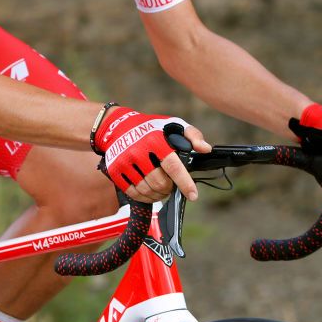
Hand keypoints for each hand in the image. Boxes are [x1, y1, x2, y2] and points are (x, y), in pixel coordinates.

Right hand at [94, 106, 211, 201]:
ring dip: (158, 195)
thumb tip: (206, 149)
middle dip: (169, 188)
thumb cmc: (150, 127)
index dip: (184, 183)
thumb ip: (193, 135)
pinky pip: (133, 192)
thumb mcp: (173, 124)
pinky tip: (150, 193)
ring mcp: (124, 161)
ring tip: (161, 190)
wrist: (117, 126)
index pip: (173, 166)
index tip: (193, 195)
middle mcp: (138, 151)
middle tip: (171, 186)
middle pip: (159, 182)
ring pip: (146, 190)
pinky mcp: (115, 170)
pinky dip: (144, 197)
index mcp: (155, 140)